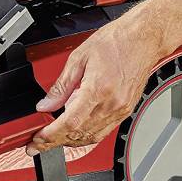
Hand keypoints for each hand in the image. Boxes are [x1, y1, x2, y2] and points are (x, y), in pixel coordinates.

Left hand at [25, 20, 168, 155]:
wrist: (144, 38)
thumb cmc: (116, 41)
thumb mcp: (79, 57)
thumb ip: (60, 85)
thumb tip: (46, 104)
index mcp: (98, 89)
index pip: (70, 123)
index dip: (50, 135)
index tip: (38, 140)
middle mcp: (112, 104)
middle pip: (79, 134)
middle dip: (55, 142)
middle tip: (39, 142)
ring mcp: (121, 110)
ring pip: (91, 137)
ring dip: (70, 142)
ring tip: (53, 139)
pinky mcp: (126, 111)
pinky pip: (103, 132)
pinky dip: (87, 136)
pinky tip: (75, 132)